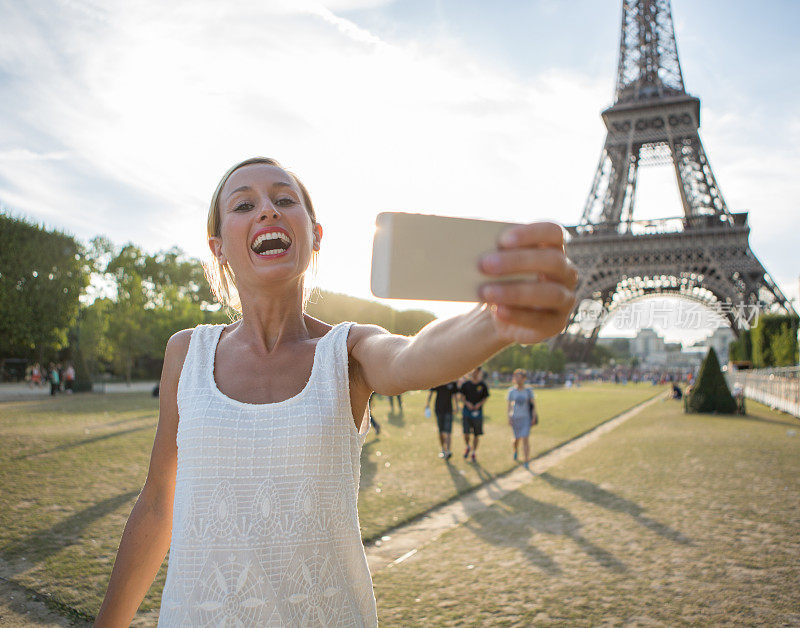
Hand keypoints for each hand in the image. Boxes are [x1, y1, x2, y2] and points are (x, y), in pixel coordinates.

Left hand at [479, 222, 577, 344]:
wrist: (500, 312)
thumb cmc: (499, 278)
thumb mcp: (497, 262)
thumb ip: (494, 250)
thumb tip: (473, 241)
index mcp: (553, 248)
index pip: (553, 232)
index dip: (531, 233)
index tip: (502, 240)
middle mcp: (565, 272)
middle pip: (552, 260)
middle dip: (518, 261)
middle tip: (485, 265)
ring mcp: (565, 299)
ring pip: (550, 292)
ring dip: (516, 291)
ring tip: (486, 292)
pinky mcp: (556, 324)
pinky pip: (541, 320)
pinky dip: (518, 315)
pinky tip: (498, 311)